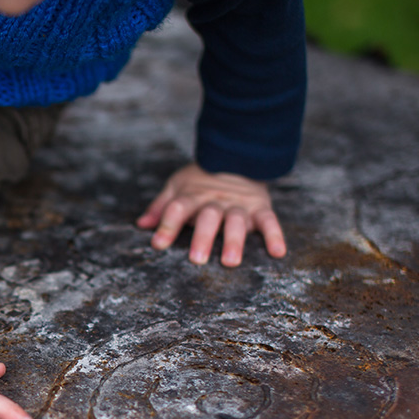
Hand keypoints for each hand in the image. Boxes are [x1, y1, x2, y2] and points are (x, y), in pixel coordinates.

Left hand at [136, 163, 285, 266]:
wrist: (238, 156)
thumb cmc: (201, 180)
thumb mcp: (177, 187)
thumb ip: (161, 207)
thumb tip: (141, 224)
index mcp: (192, 196)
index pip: (177, 208)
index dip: (167, 225)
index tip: (158, 244)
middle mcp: (215, 201)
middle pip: (208, 217)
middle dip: (202, 237)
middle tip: (197, 260)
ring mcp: (239, 205)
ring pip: (236, 221)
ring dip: (234, 241)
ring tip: (230, 262)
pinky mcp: (260, 208)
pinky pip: (269, 220)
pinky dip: (275, 235)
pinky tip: (277, 252)